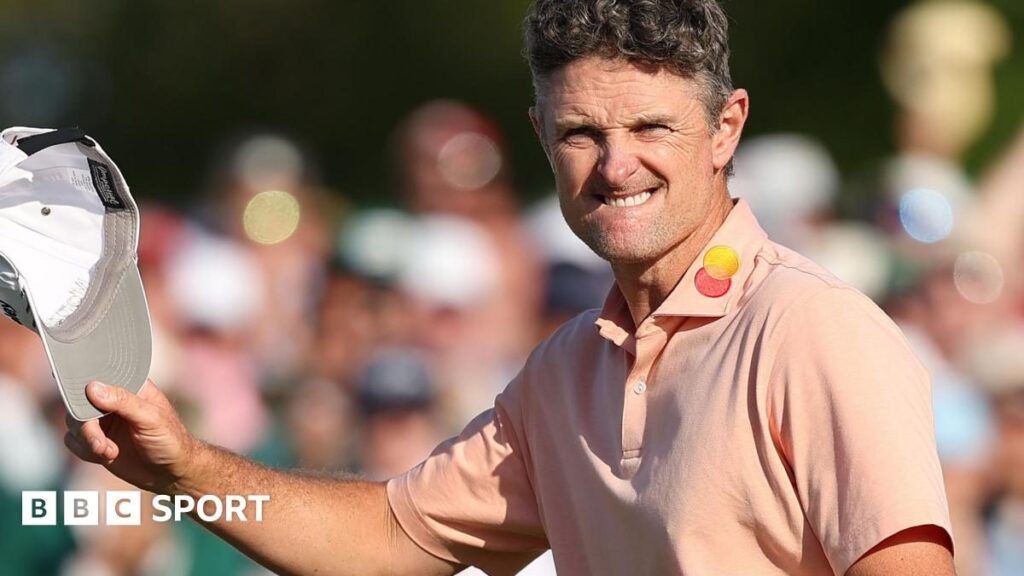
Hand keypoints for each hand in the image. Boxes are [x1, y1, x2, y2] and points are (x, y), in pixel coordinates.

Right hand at [64, 379, 198, 494]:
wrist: (170, 473)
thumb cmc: (170, 439)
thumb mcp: (151, 418)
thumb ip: (123, 402)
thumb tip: (92, 388)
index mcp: (130, 386)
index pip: (100, 376)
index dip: (84, 385)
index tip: (79, 400)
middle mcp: (113, 401)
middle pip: (80, 403)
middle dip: (86, 426)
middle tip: (99, 443)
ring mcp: (103, 421)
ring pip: (74, 423)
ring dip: (87, 441)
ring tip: (109, 452)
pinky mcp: (97, 440)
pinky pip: (73, 441)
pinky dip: (85, 451)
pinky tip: (108, 456)